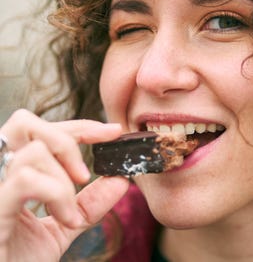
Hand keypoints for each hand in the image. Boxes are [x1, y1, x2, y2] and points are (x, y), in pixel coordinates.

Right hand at [0, 109, 128, 261]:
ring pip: (34, 150)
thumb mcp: (64, 225)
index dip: (82, 126)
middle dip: (67, 140)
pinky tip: (65, 218)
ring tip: (70, 212)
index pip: (44, 130)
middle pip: (26, 122)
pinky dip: (57, 194)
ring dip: (64, 179)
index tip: (114, 133)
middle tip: (84, 174)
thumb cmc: (20, 259)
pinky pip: (26, 178)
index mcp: (12, 171)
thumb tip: (121, 180)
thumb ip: (89, 202)